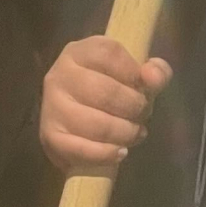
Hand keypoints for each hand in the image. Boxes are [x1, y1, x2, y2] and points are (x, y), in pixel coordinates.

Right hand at [39, 37, 171, 173]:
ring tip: (134, 134)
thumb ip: (154, 72)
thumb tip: (154, 77)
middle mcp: (60, 75)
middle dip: (134, 108)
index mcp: (79, 52)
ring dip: (125, 133)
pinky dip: (107, 154)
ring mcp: (52, 107)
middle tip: (141, 115)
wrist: (75, 126)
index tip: (144, 87)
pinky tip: (120, 152)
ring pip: (98, 124)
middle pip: (107, 92)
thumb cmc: (110, 94)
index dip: (134, 73)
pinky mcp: (51, 137)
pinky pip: (83, 149)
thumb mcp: (133, 77)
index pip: (110, 54)